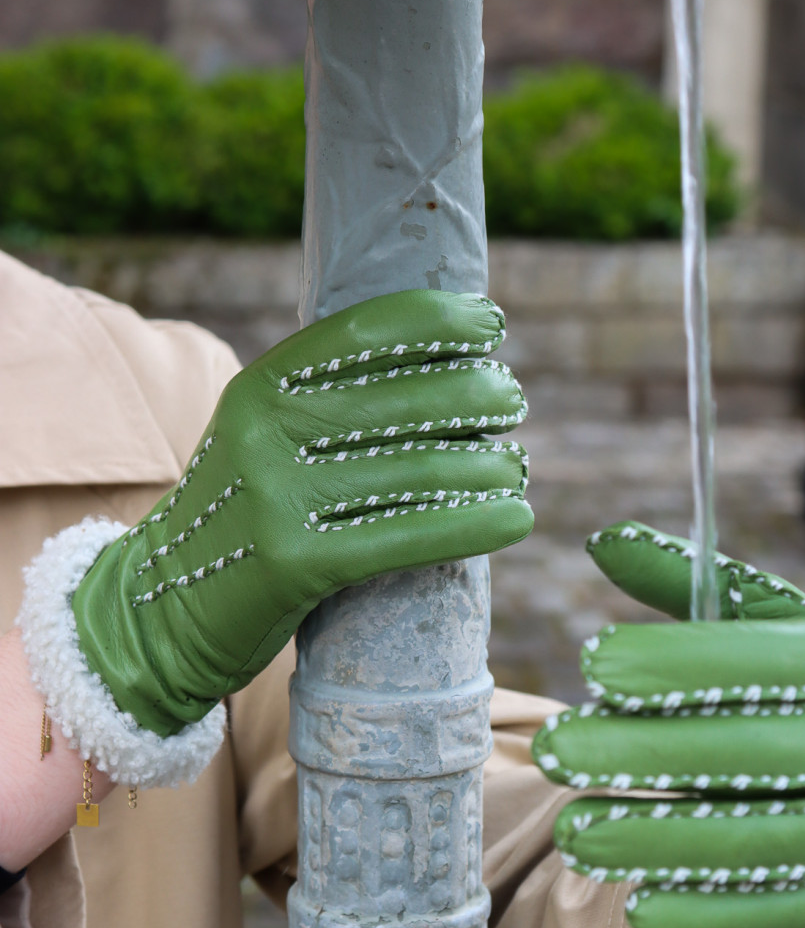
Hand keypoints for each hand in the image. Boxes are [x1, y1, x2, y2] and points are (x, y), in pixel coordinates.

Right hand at [21, 290, 530, 782]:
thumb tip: (445, 365)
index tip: (490, 323)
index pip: (364, 332)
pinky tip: (516, 518)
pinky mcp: (295, 564)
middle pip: (402, 399)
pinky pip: (406, 536)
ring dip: (487, 464)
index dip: (439, 320)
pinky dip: (474, 525)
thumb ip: (327, 400)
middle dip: (474, 393)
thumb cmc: (243, 514)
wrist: (164, 606)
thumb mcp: (263, 436)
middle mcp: (266, 432)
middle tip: (511, 399)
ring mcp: (278, 498)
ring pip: (415, 470)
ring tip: (516, 464)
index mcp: (261, 386)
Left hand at [535, 523, 804, 927]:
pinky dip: (711, 915)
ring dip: (656, 841)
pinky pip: (783, 913)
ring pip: (755, 839)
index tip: (595, 663)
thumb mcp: (794, 632)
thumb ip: (701, 589)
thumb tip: (603, 541)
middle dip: (639, 753)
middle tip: (554, 750)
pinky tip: (642, 905)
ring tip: (575, 836)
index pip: (758, 660)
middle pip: (745, 751)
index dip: (674, 662)